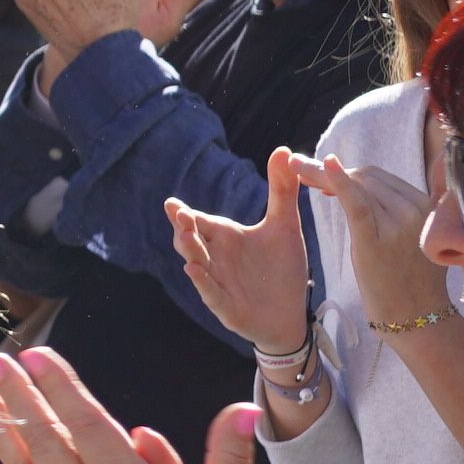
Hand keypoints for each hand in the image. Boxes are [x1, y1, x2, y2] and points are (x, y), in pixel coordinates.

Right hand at [169, 152, 314, 358]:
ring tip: (187, 236)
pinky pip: (210, 293)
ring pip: (197, 265)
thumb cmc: (282, 269)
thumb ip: (282, 191)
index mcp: (224, 237)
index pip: (199, 221)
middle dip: (183, 228)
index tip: (172, 203)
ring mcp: (217, 283)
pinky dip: (201, 283)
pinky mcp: (226, 307)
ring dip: (190, 251)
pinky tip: (194, 270)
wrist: (292, 314)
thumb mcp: (285, 226)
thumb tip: (284, 149)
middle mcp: (215, 258)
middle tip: (179, 213)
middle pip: (191, 241)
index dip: (183, 213)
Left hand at [302, 155, 442, 329]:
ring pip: (357, 186)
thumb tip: (357, 181)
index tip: (323, 171)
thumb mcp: (411, 237)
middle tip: (301, 169)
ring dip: (322, 174)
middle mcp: (417, 210)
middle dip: (331, 171)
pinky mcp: (377, 240)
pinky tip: (322, 166)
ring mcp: (400, 225)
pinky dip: (336, 180)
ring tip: (298, 172)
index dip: (348, 172)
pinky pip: (355, 202)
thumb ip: (395, 209)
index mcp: (429, 207)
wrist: (417, 317)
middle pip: (366, 177)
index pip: (380, 177)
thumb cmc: (410, 279)